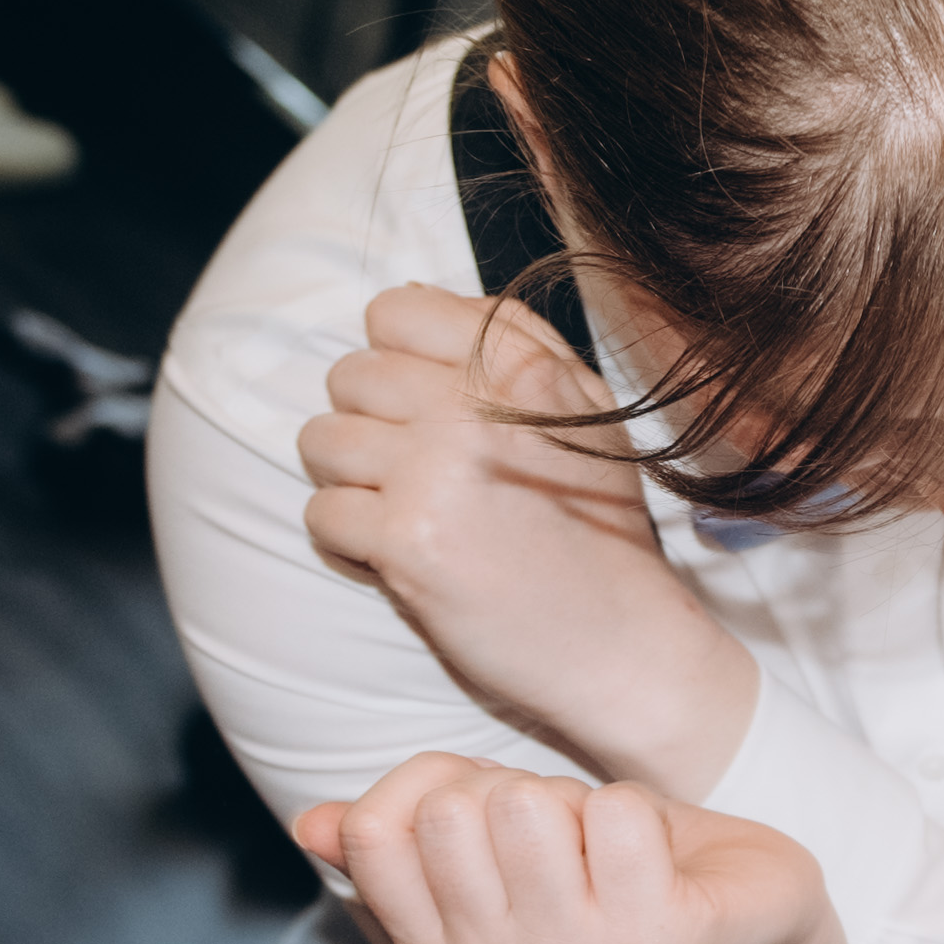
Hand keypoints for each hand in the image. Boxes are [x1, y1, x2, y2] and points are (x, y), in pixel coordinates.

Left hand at [298, 283, 753, 789]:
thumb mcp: (586, 413)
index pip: (392, 311)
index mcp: (520, 363)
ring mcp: (435, 473)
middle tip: (423, 477)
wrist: (622, 645)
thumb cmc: (601, 532)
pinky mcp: (406, 541)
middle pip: (348, 377)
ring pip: (321, 442)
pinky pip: (322, 516)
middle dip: (372, 426)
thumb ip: (511, 344)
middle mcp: (473, 407)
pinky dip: (352, 544)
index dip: (397, 362)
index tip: (429, 411)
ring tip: (413, 515)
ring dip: (354, 484)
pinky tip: (406, 558)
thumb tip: (405, 298)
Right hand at [298, 753, 871, 943]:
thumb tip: (314, 826)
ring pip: (528, 805)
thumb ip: (402, 835)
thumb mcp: (493, 846)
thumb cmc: (607, 870)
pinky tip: (662, 866)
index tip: (499, 825)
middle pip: (453, 810)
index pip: (376, 825)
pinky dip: (643, 813)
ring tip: (614, 854)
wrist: (743, 923)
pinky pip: (617, 814)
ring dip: (580, 806)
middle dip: (516, 795)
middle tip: (571, 843)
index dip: (443, 788)